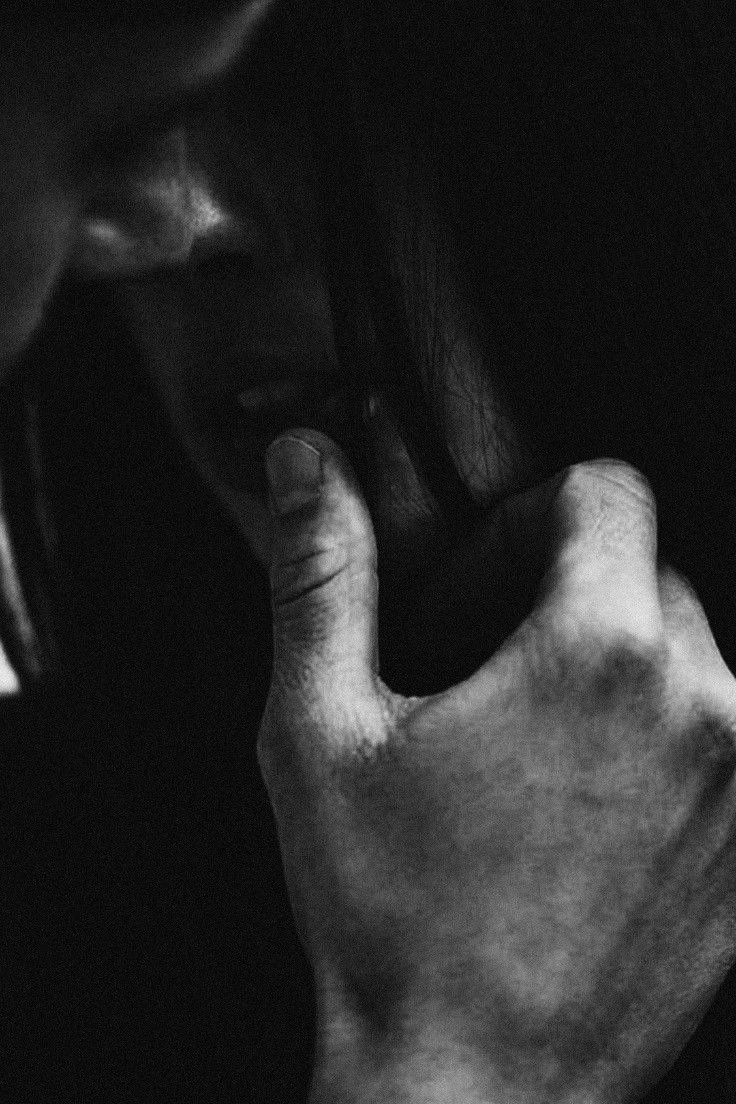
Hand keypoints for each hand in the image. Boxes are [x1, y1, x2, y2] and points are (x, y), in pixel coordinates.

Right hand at [257, 430, 735, 1103]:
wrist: (474, 1090)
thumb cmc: (388, 916)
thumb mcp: (322, 731)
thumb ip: (321, 574)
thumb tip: (306, 460)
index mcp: (599, 650)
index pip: (606, 488)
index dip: (525, 518)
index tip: (476, 592)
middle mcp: (701, 700)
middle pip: (646, 569)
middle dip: (562, 595)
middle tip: (484, 678)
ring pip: (686, 648)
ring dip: (611, 665)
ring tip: (530, 746)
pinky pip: (718, 729)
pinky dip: (657, 732)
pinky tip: (581, 801)